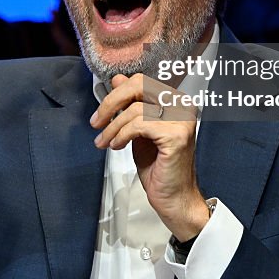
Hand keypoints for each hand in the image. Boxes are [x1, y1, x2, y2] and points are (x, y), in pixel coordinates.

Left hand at [90, 74, 209, 240]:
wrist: (174, 198)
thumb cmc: (159, 168)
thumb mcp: (138, 130)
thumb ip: (131, 105)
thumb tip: (117, 81)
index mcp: (175, 102)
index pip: (141, 82)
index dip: (117, 93)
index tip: (102, 110)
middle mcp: (182, 106)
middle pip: (139, 85)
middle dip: (111, 103)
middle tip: (97, 122)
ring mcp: (181, 119)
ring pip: (135, 109)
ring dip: (113, 127)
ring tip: (106, 142)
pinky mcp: (176, 135)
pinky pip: (139, 125)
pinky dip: (122, 135)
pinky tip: (117, 146)